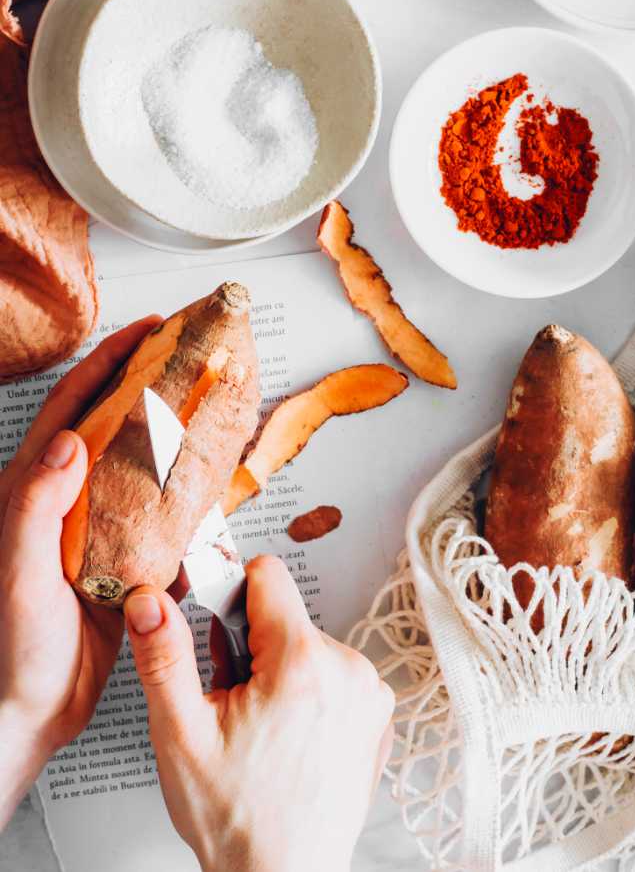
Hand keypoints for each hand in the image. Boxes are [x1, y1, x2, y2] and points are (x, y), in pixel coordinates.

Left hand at [0, 316, 159, 827]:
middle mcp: (64, 499)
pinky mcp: (120, 556)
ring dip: (168, 430)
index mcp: (31, 490)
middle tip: (187, 354)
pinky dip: (183, 488)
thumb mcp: (19, 575)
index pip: (72, 406)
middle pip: (109, 421)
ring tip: (205, 405)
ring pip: (137, 460)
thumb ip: (36, 509)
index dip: (109, 362)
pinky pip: (157, 509)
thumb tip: (67, 444)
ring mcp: (94, 526)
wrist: (32, 712)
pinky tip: (206, 482)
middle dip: (146, 380)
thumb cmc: (14, 648)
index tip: (149, 332)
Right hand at [125, 555, 393, 871]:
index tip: (219, 634)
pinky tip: (292, 739)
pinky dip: (312, 697)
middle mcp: (347, 668)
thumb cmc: (237, 820)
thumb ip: (164, 656)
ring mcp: (369, 693)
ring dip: (282, 675)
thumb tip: (150, 601)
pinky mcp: (378, 715)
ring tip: (264, 729)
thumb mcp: (181, 734)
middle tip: (235, 704)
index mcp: (302, 661)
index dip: (231, 597)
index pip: (267, 575)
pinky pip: (336, 676)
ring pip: (310, 647)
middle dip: (253, 649)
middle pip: (286, 617)